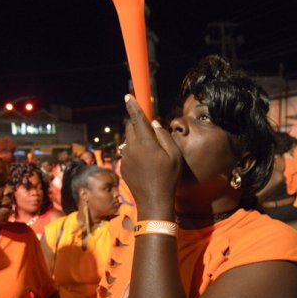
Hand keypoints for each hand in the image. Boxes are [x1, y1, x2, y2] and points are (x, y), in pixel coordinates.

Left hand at [120, 95, 181, 215]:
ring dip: (136, 139)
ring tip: (151, 151)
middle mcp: (131, 148)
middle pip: (130, 128)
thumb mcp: (174, 155)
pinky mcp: (123, 166)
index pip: (137, 119)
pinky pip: (127, 152)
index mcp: (145, 143)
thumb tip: (154, 124)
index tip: (128, 96)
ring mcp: (125, 158)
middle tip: (149, 129)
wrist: (153, 200)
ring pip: (128, 140)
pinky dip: (134, 151)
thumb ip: (163, 136)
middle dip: (137, 124)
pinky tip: (146, 163)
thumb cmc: (168, 177)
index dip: (132, 106)